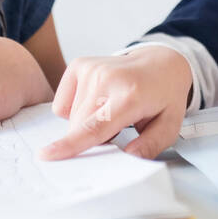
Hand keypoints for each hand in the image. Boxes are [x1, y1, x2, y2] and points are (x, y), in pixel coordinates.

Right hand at [39, 45, 192, 160]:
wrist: (161, 62)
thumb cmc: (163, 95)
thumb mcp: (169, 126)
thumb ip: (150, 145)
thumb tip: (128, 156)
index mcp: (131, 95)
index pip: (96, 126)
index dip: (71, 143)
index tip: (48, 154)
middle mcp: (108, 78)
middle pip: (80, 126)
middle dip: (93, 138)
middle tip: (118, 127)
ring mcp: (91, 68)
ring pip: (72, 118)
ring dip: (87, 123)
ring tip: (110, 110)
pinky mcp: (79, 65)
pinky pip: (64, 104)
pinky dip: (77, 109)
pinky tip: (97, 100)